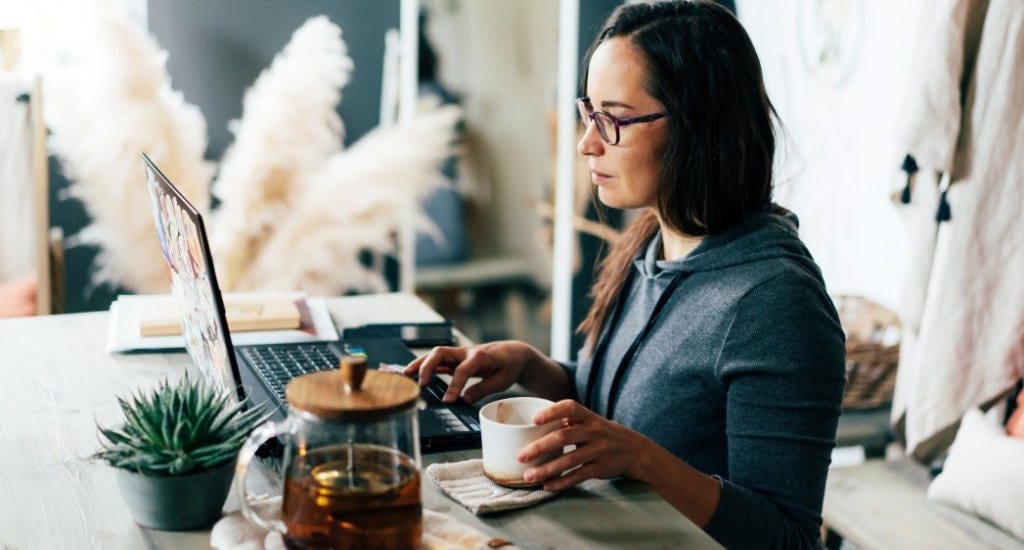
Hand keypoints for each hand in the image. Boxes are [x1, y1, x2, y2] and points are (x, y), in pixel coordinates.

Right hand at [402, 341, 535, 403]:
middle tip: (420, 385)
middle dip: (428, 366)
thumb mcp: (502, 381)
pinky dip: (424, 365)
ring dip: (420, 363)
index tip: (448, 401)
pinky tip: (412, 374)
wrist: (513, 352)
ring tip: (405, 375)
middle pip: (441, 353)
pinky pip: (438, 360)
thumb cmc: (509, 366)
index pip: (463, 370)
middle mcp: (467, 352)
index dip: (454, 385)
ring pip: (435, 354)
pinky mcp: (456, 358)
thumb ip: (483, 389)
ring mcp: (460, 353)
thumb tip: (464, 400)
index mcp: (480, 357)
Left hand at [517, 400, 653, 490]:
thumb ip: (568, 421)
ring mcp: (599, 450)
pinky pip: (579, 476)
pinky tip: (548, 486)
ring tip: (528, 476)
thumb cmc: (604, 434)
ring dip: (547, 469)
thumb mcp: (591, 422)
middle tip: (521, 456)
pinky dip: (562, 482)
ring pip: (570, 460)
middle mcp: (594, 431)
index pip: (570, 408)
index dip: (552, 412)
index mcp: (589, 417)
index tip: (534, 419)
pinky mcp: (601, 468)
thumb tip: (534, 421)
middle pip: (564, 436)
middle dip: (540, 447)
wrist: (636, 451)